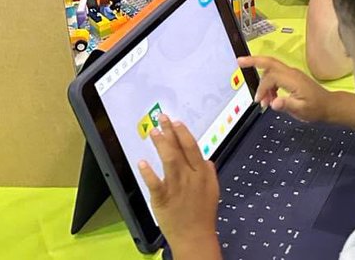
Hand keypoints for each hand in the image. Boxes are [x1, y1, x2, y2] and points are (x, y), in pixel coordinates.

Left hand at [137, 116, 220, 256]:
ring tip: (153, 133)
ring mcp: (176, 187)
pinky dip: (148, 172)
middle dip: (171, 132)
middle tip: (162, 118)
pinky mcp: (163, 198)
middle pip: (180, 149)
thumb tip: (205, 159)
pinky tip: (142, 162)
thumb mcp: (213, 190)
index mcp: (202, 173)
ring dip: (161, 145)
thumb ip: (208, 172)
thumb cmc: (203, 214)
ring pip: (169, 160)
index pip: (193, 148)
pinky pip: (155, 182)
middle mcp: (190, 177)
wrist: (195, 236)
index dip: (184, 134)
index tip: (176, 122)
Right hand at [238, 55, 333, 122]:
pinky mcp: (292, 77)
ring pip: (271, 70)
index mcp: (293, 79)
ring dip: (263, 81)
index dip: (262, 88)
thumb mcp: (301, 110)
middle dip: (254, 60)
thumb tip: (272, 102)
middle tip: (239, 61)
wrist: (329, 106)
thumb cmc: (316, 109)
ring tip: (263, 100)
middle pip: (270, 62)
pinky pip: (276, 75)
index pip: (271, 77)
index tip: (260, 101)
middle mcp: (291, 73)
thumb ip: (286, 105)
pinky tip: (270, 97)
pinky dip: (269, 84)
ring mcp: (292, 74)